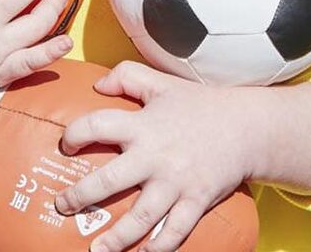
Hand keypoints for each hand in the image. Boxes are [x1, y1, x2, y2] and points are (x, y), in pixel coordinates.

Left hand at [54, 61, 257, 251]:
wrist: (248, 128)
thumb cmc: (200, 105)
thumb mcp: (161, 83)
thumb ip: (127, 76)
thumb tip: (98, 85)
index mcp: (143, 125)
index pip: (98, 125)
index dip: (75, 134)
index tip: (66, 145)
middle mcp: (156, 156)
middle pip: (110, 180)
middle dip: (81, 195)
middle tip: (63, 205)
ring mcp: (176, 183)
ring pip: (141, 216)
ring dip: (116, 237)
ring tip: (96, 250)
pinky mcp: (196, 202)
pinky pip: (175, 231)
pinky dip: (158, 247)